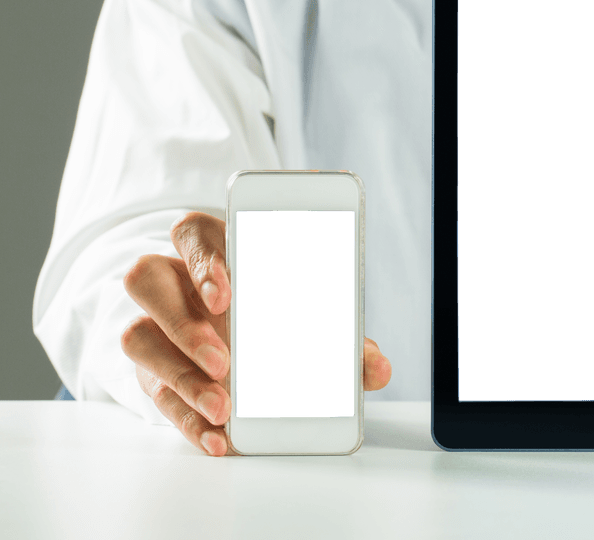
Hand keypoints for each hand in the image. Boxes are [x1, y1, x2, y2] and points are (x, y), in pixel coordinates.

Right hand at [120, 211, 392, 455]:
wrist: (245, 351)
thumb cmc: (278, 317)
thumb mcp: (314, 322)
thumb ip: (346, 341)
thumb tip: (379, 368)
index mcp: (216, 251)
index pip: (193, 233)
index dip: (202, 258)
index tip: (226, 293)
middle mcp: (175, 283)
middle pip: (148, 280)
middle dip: (184, 321)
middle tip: (225, 360)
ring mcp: (157, 326)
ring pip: (138, 335)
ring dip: (180, 373)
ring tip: (223, 404)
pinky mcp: (152, 372)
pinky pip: (153, 393)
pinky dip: (186, 419)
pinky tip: (217, 437)